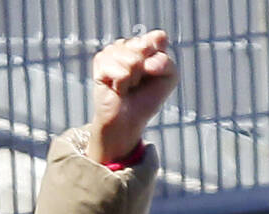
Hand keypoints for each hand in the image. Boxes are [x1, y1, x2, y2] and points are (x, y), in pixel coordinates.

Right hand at [87, 29, 177, 163]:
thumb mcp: (168, 78)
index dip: (161, 59)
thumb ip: (166, 62)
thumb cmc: (147, 98)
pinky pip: (121, 72)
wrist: (127, 120)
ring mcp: (112, 50)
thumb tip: (146, 63)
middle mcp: (127, 43)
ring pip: (133, 60)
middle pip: (145, 46)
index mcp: (145, 42)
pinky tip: (118, 88)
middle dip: (147, 70)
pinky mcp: (100, 61)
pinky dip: (123, 85)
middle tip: (139, 82)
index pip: (159, 38)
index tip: (155, 73)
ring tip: (128, 86)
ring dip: (134, 79)